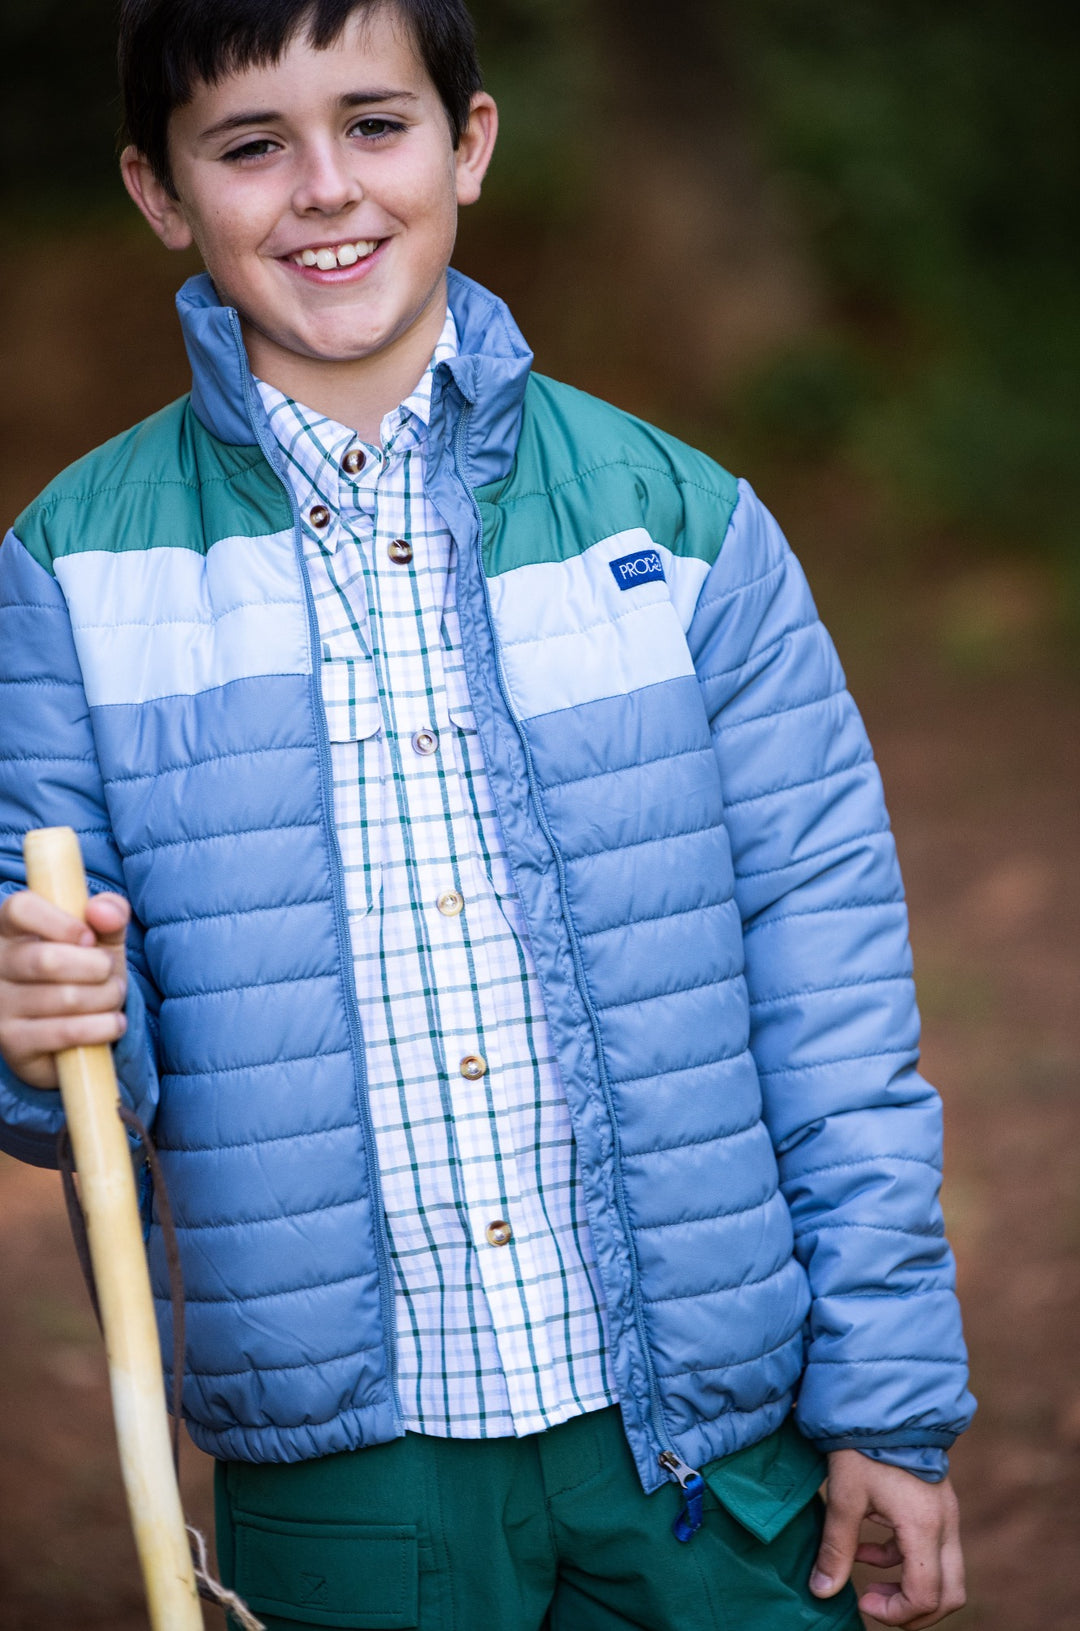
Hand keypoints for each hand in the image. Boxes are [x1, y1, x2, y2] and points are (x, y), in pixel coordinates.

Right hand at [0, 889, 129, 1088]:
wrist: (75, 1035)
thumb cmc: (86, 974)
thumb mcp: (101, 940)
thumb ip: (110, 914)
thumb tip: (104, 910)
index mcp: (9, 930)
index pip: (20, 908)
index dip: (62, 922)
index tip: (89, 938)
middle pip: (47, 959)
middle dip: (98, 967)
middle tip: (110, 973)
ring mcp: (0, 1006)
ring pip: (65, 998)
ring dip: (107, 997)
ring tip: (114, 997)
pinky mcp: (13, 1044)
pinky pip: (66, 1032)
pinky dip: (103, 1027)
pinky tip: (114, 1023)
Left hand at [810, 1450, 964, 1626]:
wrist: (881, 1397)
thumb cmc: (862, 1443)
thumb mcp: (845, 1496)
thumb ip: (836, 1548)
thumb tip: (821, 1592)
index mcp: (924, 1525)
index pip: (925, 1595)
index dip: (896, 1612)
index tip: (863, 1600)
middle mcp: (945, 1523)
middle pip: (950, 1594)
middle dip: (914, 1611)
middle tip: (875, 1603)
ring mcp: (946, 1512)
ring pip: (943, 1573)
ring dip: (908, 1584)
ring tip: (864, 1574)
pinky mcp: (937, 1502)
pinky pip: (931, 1548)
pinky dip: (903, 1558)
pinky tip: (866, 1544)